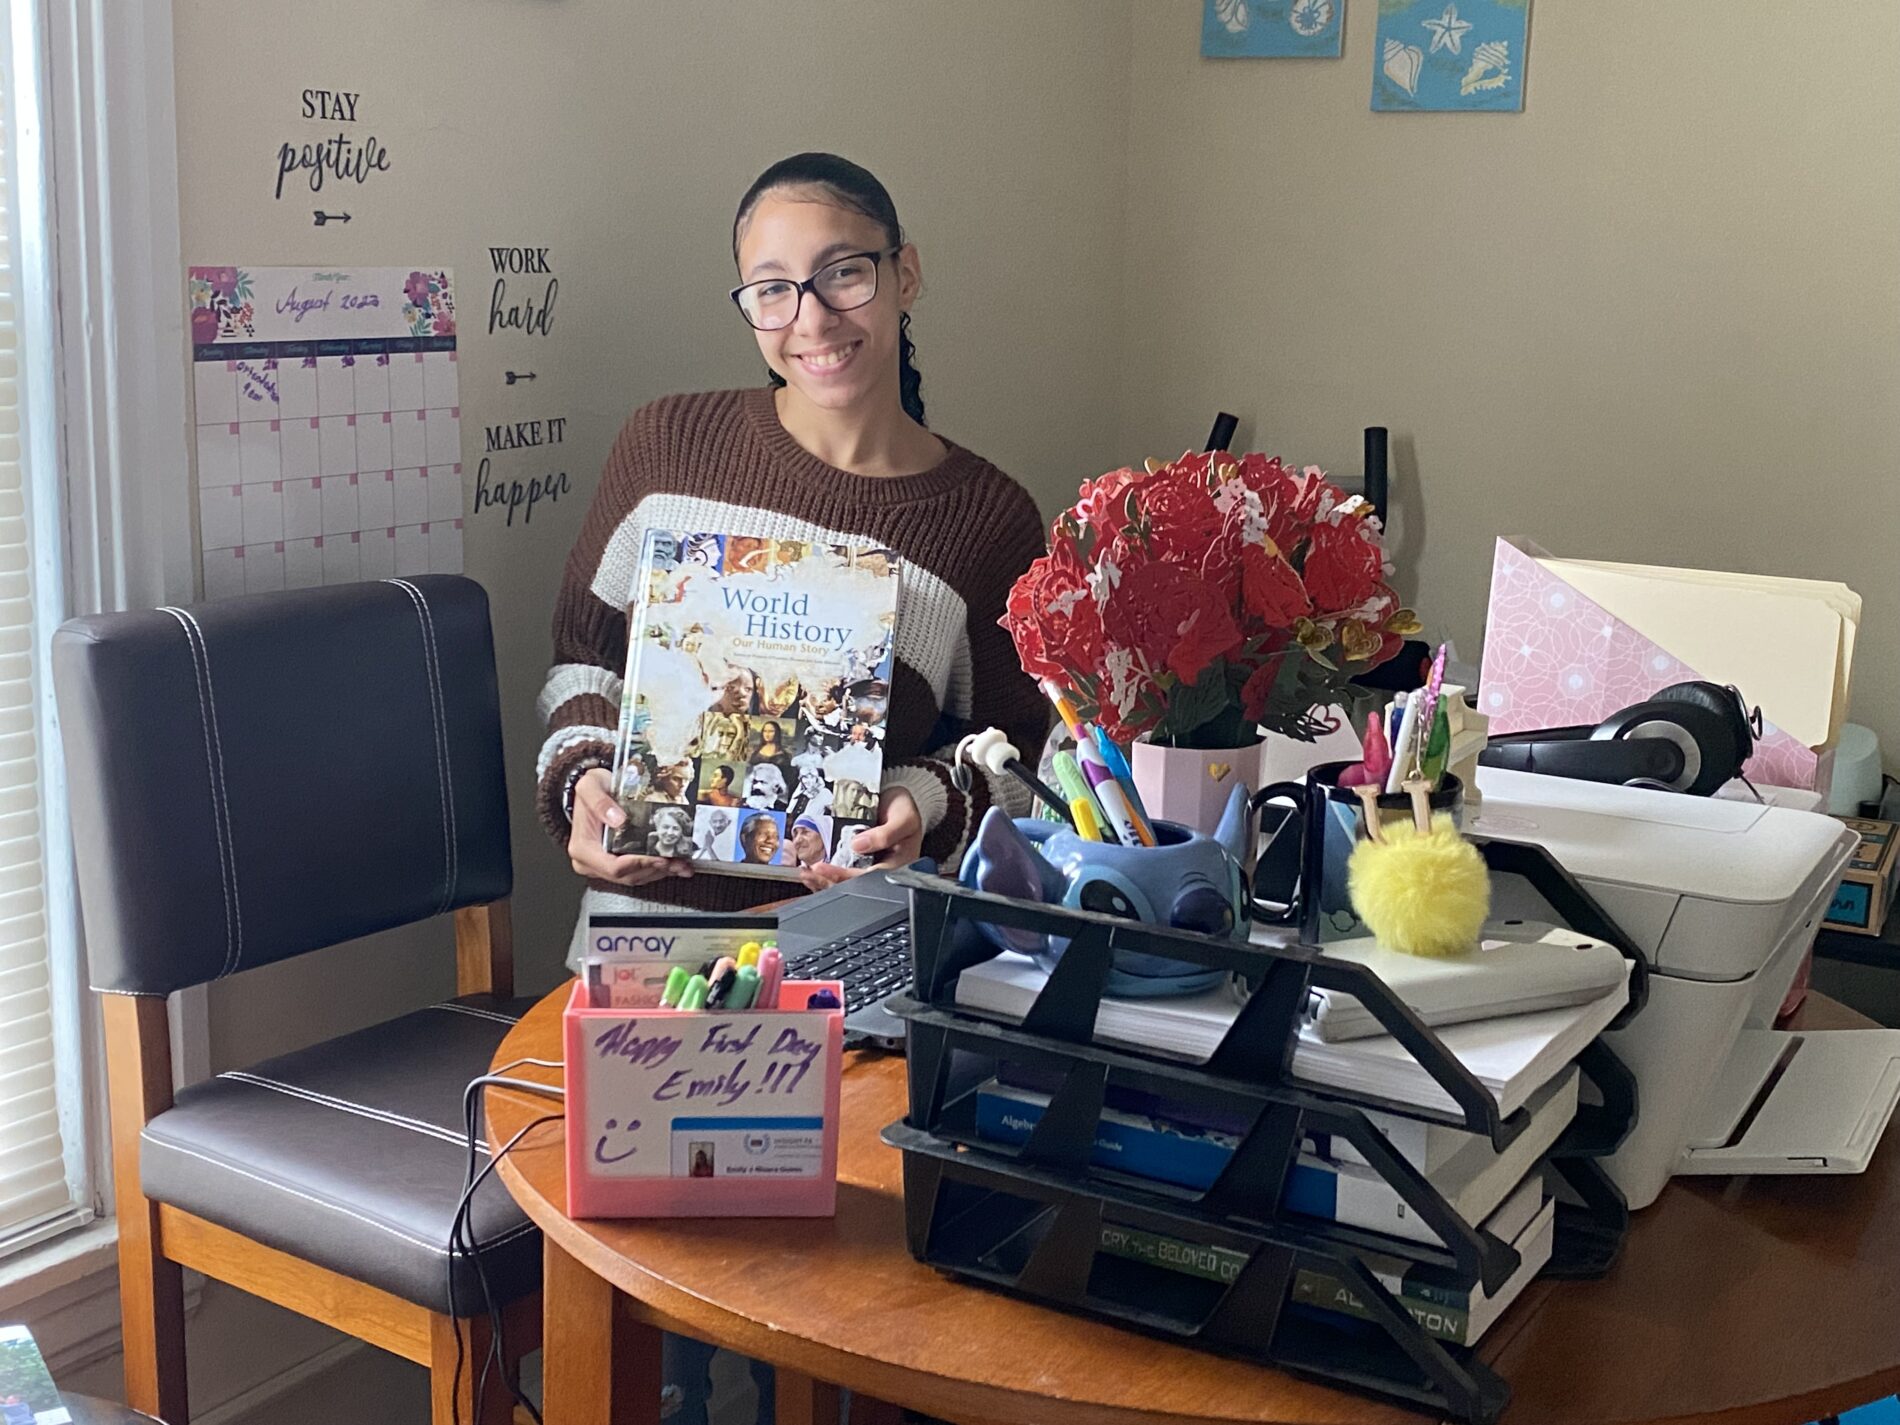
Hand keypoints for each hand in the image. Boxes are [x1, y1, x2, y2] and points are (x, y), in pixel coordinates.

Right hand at [567, 767, 693, 886]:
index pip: (613, 867)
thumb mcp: (590, 786)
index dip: (638, 864)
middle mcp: (591, 863)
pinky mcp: (616, 864)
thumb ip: (599, 801)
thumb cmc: (591, 789)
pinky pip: (638, 872)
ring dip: (660, 872)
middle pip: (627, 876)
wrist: (593, 790)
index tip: (659, 857)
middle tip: (677, 861)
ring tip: (681, 864)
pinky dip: (657, 869)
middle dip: (655, 869)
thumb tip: (618, 820)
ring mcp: (604, 866)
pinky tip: (674, 864)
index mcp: (583, 849)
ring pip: (635, 877)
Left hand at [798, 786, 923, 892]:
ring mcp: (867, 865)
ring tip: (805, 874)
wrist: (900, 799)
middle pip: (853, 884)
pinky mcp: (857, 858)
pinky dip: (824, 872)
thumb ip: (886, 834)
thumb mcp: (904, 818)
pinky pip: (840, 869)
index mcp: (896, 866)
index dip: (845, 876)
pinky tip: (811, 870)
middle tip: (809, 873)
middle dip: (828, 882)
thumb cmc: (906, 810)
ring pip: (844, 880)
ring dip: (823, 880)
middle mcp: (880, 869)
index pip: (869, 879)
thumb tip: (859, 846)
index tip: (825, 869)